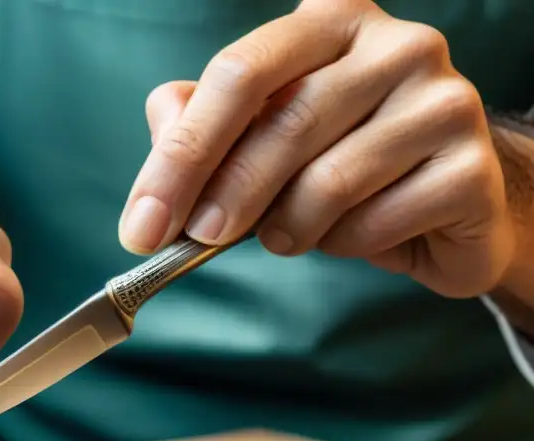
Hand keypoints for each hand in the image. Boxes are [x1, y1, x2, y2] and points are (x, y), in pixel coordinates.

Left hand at [120, 0, 516, 298]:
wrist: (444, 199)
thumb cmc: (340, 157)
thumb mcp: (263, 133)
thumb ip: (204, 123)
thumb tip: (163, 127)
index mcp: (331, 22)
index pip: (239, 74)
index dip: (182, 154)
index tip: (142, 224)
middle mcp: (397, 45)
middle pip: (282, 125)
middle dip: (224, 196)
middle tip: (199, 239)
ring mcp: (444, 101)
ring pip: (328, 182)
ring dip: (288, 227)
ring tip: (289, 233)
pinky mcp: (472, 168)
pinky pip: (375, 222)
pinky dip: (343, 244)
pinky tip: (350, 233)